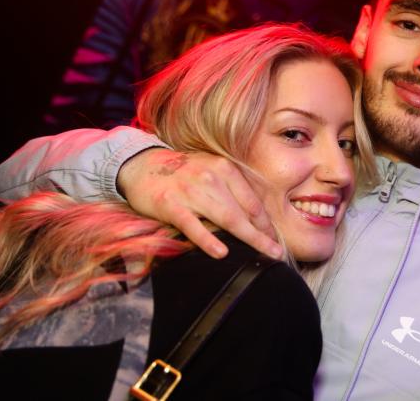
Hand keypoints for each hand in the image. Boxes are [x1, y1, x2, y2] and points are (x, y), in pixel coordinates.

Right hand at [118, 148, 281, 259]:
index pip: (252, 200)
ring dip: (248, 238)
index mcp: (224, 168)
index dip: (266, 222)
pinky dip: (209, 240)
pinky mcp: (171, 205)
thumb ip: (231, 188)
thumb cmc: (183, 173)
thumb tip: (256, 216)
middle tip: (277, 252)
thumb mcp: (211, 170)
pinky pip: (194, 226)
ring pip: (226, 218)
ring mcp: (191, 192)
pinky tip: (222, 253)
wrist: (143, 165)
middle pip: (244, 212)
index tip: (275, 237)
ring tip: (262, 254)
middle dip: (263, 234)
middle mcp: (211, 177)